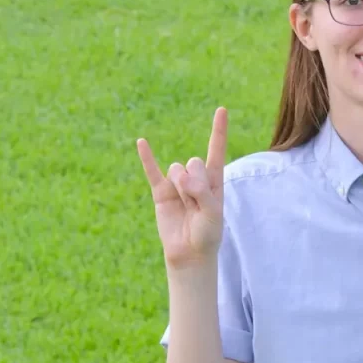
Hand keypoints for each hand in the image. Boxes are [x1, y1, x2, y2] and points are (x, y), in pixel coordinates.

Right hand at [137, 108, 226, 269]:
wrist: (189, 253)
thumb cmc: (207, 234)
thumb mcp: (213, 213)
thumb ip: (202, 192)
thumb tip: (182, 177)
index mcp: (215, 181)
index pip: (217, 150)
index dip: (219, 130)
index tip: (222, 109)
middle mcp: (196, 178)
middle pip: (193, 162)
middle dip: (195, 183)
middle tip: (197, 204)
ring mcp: (177, 184)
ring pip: (177, 170)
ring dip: (181, 188)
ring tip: (186, 207)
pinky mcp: (161, 192)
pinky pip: (152, 170)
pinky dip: (147, 157)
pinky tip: (141, 142)